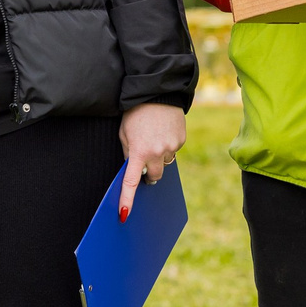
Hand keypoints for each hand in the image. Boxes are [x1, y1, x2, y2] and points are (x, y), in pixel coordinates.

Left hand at [116, 102, 186, 219]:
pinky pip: (173, 150)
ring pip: (165, 162)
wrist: (157, 92)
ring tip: (154, 137)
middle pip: (155, 176)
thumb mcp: (124, 133)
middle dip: (149, 174)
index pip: (132, 181)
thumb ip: (128, 152)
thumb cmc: (135, 113)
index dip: (128, 199)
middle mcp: (157, 152)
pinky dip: (168, 145)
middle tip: (144, 165)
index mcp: (139, 152)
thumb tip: (134, 168)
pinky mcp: (181, 140)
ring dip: (159, 157)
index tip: (124, 214)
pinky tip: (163, 131)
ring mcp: (172, 147)